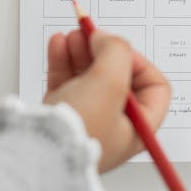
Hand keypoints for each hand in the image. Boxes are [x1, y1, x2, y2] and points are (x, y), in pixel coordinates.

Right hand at [44, 30, 170, 172]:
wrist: (36, 154)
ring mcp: (86, 120)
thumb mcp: (110, 83)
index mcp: (138, 128)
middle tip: (91, 35)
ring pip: (89, 76)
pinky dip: (63, 60)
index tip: (119, 50)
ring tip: (71, 36)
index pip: (154, 88)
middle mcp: (114, 126)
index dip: (139, 63)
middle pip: (117, 78)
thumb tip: (105, 39)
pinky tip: (58, 44)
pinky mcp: (60, 115)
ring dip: (81, 51)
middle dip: (103, 52)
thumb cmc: (79, 132)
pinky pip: (66, 81)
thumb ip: (116, 52)